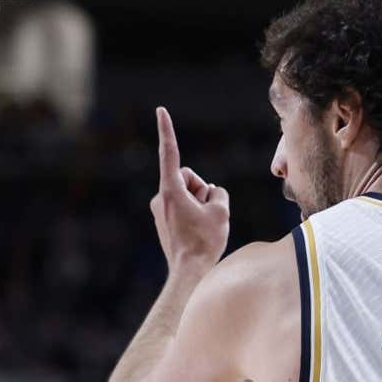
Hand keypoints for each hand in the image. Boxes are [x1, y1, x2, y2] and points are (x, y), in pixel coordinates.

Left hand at [149, 107, 229, 274]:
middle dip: (203, 189)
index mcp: (171, 190)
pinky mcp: (164, 220)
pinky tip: (198, 232)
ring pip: (188, 194)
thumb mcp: (221, 211)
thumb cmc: (204, 241)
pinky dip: (195, 213)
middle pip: (189, 178)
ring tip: (204, 225)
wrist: (189, 272)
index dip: (167, 130)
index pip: (170, 153)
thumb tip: (211, 193)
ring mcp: (160, 209)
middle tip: (209, 212)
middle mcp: (161, 197)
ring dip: (201, 203)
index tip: (160, 110)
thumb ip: (219, 193)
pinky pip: (184, 207)